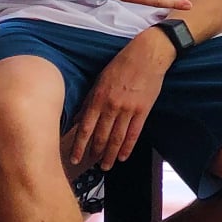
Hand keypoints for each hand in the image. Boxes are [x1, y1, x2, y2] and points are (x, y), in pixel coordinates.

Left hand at [65, 27, 173, 168]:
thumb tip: (77, 118)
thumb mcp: (100, 80)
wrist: (147, 55)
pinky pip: (134, 133)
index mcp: (98, 98)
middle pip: (100, 136)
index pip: (85, 127)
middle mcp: (111, 106)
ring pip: (117, 138)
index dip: (79, 145)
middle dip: (93, 153)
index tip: (74, 157)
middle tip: (89, 165)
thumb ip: (89, 100)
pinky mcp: (143, 110)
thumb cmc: (121, 64)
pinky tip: (123, 157)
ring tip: (105, 166)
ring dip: (110, 155)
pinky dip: (128, 147)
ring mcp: (128, 109)